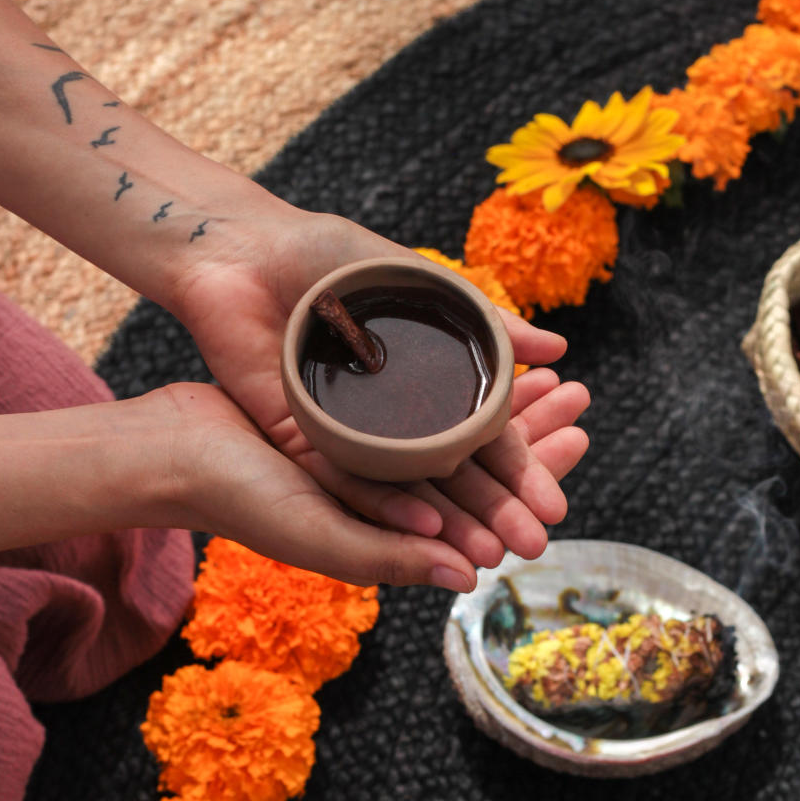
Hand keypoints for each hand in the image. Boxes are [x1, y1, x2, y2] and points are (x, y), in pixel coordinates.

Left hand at [170, 193, 589, 582]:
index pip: (480, 439)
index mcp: (419, 384)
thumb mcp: (419, 283)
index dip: (519, 472)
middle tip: (538, 544)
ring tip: (495, 553)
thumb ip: (482, 321)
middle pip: (451, 475)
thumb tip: (557, 350)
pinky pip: (347, 479)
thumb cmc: (326, 255)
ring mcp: (344, 433)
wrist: (242, 246)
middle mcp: (386, 417)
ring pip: (406, 490)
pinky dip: (387, 504)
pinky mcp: (299, 440)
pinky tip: (430, 527)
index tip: (554, 506)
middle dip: (496, 511)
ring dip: (452, 524)